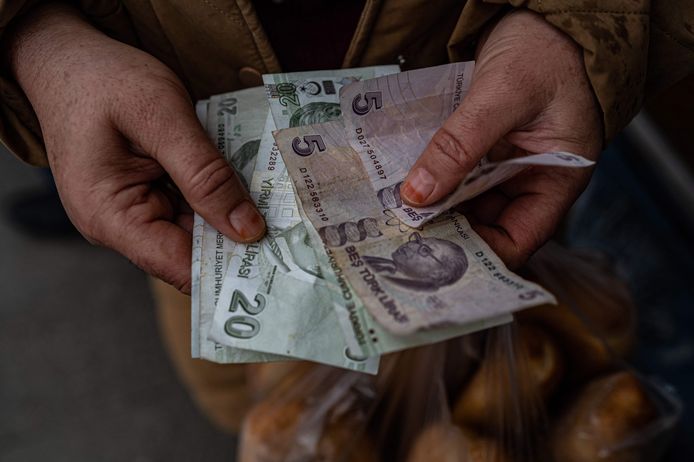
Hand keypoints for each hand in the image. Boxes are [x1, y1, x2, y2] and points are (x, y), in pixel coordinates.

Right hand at [8, 5, 264, 291]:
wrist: (65, 57)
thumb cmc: (103, 79)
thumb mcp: (161, 117)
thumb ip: (204, 174)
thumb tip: (247, 229)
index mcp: (111, 217)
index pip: (180, 267)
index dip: (230, 269)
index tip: (280, 262)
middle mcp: (119, 226)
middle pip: (191, 251)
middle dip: (240, 240)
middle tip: (295, 232)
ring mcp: (131, 212)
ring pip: (195, 229)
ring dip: (233, 216)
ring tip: (283, 209)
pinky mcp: (144, 195)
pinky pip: (189, 207)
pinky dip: (217, 197)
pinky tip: (251, 187)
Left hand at [400, 10, 601, 267]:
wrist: (545, 12)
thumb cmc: (547, 50)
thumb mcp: (503, 97)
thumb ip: (460, 146)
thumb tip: (416, 194)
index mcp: (556, 182)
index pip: (516, 241)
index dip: (477, 257)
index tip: (432, 257)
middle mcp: (530, 180)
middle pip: (485, 225)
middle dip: (445, 230)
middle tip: (400, 235)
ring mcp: (507, 164)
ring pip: (466, 200)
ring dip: (433, 203)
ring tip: (394, 213)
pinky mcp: (486, 148)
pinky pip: (457, 173)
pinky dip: (434, 177)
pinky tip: (404, 181)